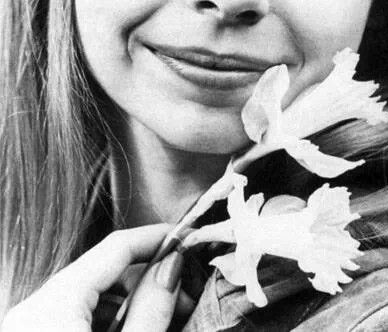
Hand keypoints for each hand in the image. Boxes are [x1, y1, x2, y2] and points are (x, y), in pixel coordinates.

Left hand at [2, 224, 183, 331]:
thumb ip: (150, 310)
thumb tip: (172, 266)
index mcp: (52, 303)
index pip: (115, 246)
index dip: (156, 237)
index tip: (188, 238)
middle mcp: (33, 307)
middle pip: (103, 271)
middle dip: (147, 279)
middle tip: (186, 298)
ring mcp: (28, 326)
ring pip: (90, 295)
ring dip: (129, 302)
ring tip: (164, 320)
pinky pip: (74, 317)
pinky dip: (107, 320)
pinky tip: (132, 331)